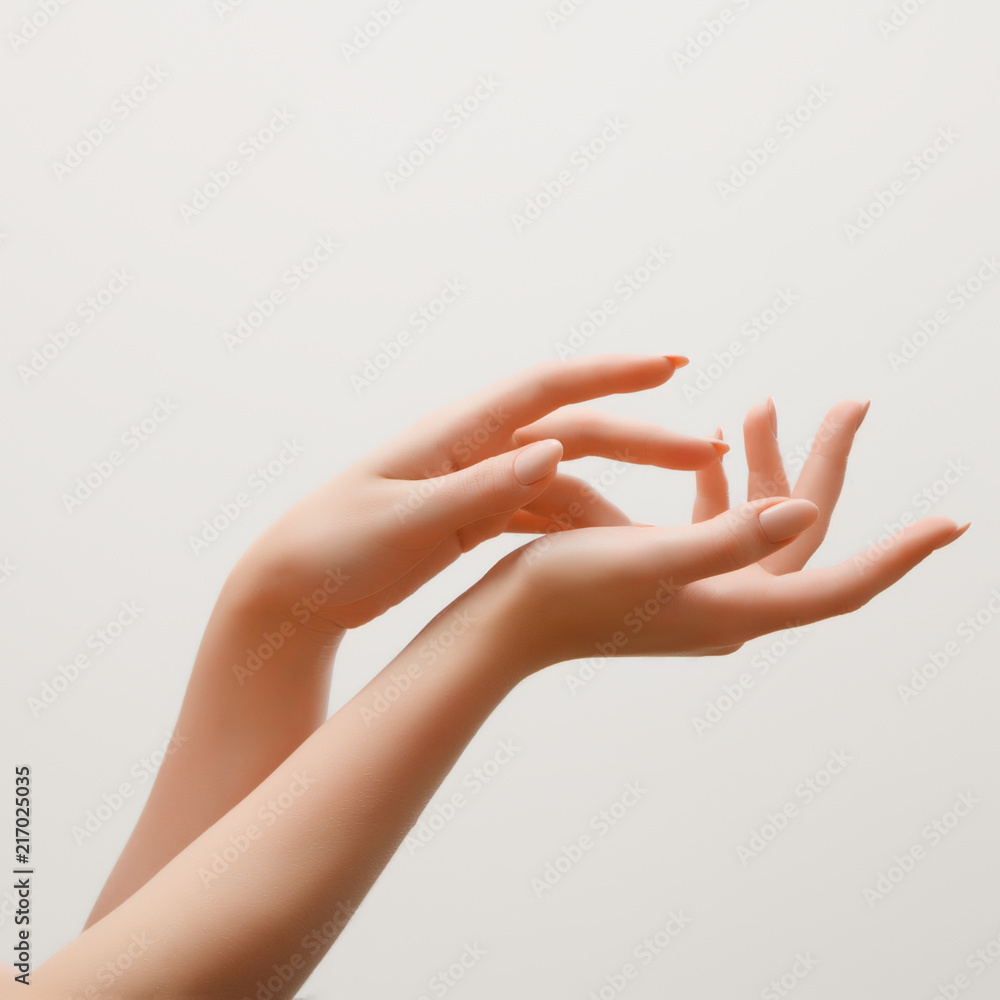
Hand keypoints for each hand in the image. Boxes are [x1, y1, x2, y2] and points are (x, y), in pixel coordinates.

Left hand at [232, 354, 726, 631]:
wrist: (293, 586)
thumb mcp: (405, 522)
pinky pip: (542, 511)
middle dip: (643, 438)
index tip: (674, 365)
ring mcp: (476, 482)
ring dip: (622, 484)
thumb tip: (555, 450)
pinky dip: (582, 521)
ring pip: (566, 475)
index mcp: (455, 434)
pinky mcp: (471, 516)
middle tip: (711, 453)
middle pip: (574, 431)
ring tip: (678, 502)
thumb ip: (481, 489)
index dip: (613, 372)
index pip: (546, 389)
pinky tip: (617, 539)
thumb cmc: (335, 550)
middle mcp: (473, 448)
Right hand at [487, 397, 968, 675]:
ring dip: (767, 464)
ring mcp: (700, 593)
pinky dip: (720, 485)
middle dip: (826, 464)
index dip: (899, 554)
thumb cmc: (565, 594)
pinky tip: (710, 447)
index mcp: (736, 606)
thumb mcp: (648, 558)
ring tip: (762, 404)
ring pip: (758, 523)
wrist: (502, 627)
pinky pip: (715, 526)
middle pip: (803, 533)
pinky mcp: (669, 577)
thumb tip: (804, 512)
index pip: (840, 582)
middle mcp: (729, 604)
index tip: (951, 521)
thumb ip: (727, 538)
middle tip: (852, 402)